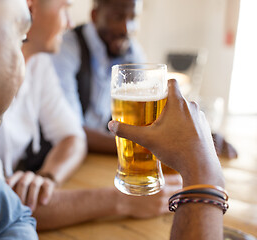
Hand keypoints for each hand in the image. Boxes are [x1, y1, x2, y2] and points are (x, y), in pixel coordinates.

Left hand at [6, 171, 54, 211]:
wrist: (41, 191)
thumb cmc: (23, 194)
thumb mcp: (16, 193)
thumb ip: (9, 195)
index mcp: (17, 176)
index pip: (10, 181)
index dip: (8, 190)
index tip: (7, 200)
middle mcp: (27, 175)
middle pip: (23, 183)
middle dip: (21, 196)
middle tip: (20, 208)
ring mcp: (38, 178)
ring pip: (35, 184)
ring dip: (32, 197)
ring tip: (30, 209)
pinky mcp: (48, 182)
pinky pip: (47, 186)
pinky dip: (46, 194)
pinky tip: (43, 203)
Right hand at [108, 79, 223, 186]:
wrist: (199, 166)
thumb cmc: (174, 149)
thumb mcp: (146, 139)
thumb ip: (127, 131)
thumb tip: (111, 125)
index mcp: (177, 103)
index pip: (172, 82)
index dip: (162, 83)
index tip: (154, 90)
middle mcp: (192, 107)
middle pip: (176, 98)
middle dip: (165, 104)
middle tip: (153, 114)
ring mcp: (201, 118)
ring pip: (186, 111)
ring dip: (176, 116)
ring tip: (165, 129)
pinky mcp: (206, 130)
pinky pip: (193, 122)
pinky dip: (185, 126)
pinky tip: (177, 139)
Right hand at [116, 174, 182, 217]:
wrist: (121, 200)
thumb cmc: (130, 185)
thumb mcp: (143, 175)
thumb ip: (156, 173)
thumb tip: (164, 166)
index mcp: (159, 182)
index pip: (179, 178)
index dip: (183, 176)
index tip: (184, 174)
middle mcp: (163, 193)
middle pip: (182, 189)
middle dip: (185, 185)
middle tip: (186, 182)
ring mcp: (161, 203)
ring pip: (179, 199)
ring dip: (181, 195)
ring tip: (181, 192)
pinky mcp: (158, 211)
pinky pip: (172, 208)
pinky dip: (175, 204)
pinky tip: (174, 201)